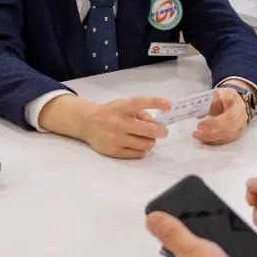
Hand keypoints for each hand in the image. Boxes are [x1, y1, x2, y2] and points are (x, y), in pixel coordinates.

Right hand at [41, 94, 170, 158]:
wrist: (87, 123)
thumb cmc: (110, 113)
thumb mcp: (123, 105)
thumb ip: (140, 112)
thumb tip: (156, 124)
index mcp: (121, 107)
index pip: (139, 102)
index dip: (155, 102)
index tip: (169, 105)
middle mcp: (118, 123)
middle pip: (149, 130)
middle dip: (161, 131)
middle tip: (163, 131)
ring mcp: (116, 138)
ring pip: (146, 144)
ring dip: (151, 141)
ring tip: (146, 137)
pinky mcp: (114, 151)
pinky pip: (138, 154)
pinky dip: (142, 149)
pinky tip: (137, 144)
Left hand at [193, 88, 248, 145]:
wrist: (237, 104)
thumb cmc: (227, 98)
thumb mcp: (223, 92)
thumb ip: (218, 96)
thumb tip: (214, 99)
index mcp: (238, 107)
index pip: (228, 118)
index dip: (214, 123)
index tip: (200, 125)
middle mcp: (241, 120)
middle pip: (227, 130)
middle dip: (210, 133)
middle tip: (196, 133)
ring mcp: (239, 129)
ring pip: (225, 138)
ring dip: (210, 139)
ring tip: (197, 136)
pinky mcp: (235, 135)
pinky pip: (224, 141)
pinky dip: (213, 142)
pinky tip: (203, 140)